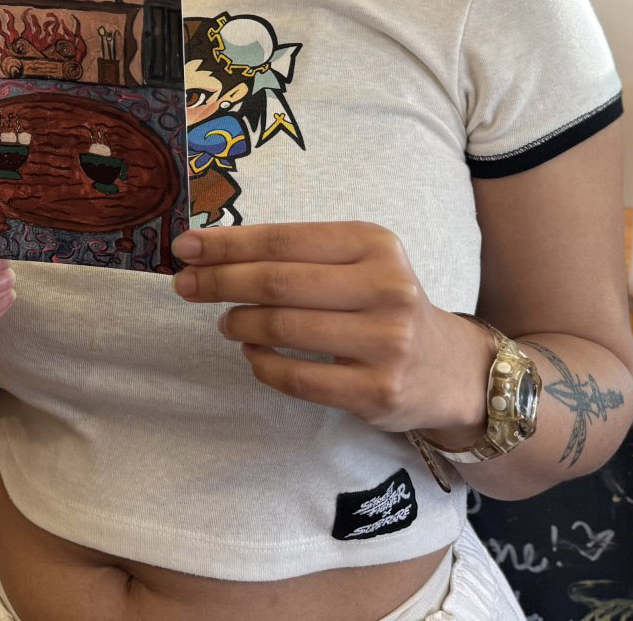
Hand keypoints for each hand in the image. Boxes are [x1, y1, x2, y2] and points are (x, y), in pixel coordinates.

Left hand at [171, 222, 488, 437]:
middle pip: (278, 282)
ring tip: (226, 322)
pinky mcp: (377, 391)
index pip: (284, 240)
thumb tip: (213, 254)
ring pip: (284, 328)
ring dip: (240, 323)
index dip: (227, 244)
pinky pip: (300, 378)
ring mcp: (385, 342)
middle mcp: (386, 287)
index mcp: (375, 243)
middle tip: (184, 286)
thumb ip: (299, 255)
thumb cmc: (384, 303)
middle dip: (220, 281)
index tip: (185, 248)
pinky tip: (252, 355)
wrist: (449, 368)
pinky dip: (263, 365)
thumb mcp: (359, 262)